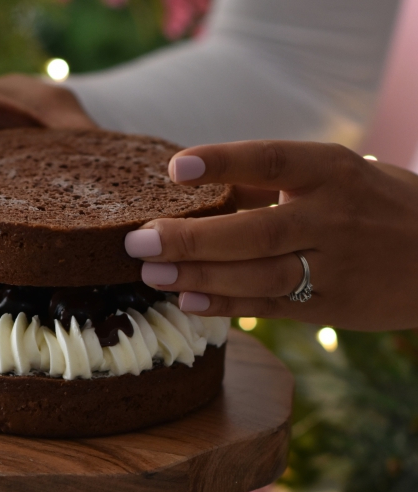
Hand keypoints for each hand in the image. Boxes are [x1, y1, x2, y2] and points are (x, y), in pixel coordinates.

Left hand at [124, 141, 417, 330]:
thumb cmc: (377, 206)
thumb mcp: (340, 177)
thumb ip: (278, 186)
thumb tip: (204, 192)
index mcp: (334, 171)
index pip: (271, 161)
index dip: (222, 163)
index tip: (174, 169)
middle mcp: (334, 217)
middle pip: (253, 231)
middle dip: (190, 239)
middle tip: (138, 242)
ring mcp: (336, 266)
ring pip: (258, 274)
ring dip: (199, 277)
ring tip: (151, 275)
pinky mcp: (334, 307)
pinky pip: (272, 307)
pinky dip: (228, 306)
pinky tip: (190, 303)